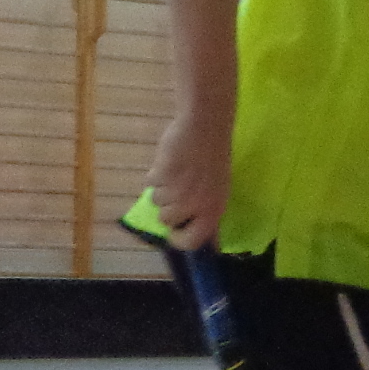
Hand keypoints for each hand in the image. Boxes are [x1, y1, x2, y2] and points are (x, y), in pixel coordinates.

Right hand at [147, 113, 231, 250]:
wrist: (205, 128)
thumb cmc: (213, 159)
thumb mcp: (218, 190)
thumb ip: (207, 212)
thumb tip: (205, 238)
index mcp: (213, 211)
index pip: (191, 241)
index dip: (179, 239)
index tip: (173, 232)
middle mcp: (195, 205)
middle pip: (166, 220)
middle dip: (167, 207)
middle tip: (175, 191)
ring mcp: (177, 190)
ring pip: (155, 201)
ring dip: (161, 189)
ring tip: (175, 173)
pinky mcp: (162, 175)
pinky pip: (149, 182)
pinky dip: (155, 174)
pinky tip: (168, 163)